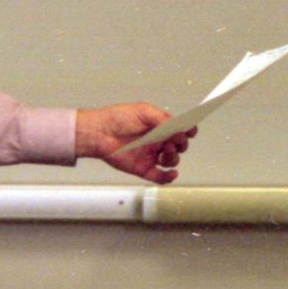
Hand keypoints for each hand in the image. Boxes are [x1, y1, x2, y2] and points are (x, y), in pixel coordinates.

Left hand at [75, 103, 195, 183]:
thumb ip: (163, 118)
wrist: (98, 132)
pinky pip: (160, 176)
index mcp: (157, 126)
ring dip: (173, 158)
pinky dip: (168, 177)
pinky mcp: (143, 167)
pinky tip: (171, 173)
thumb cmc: (116, 118)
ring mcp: (150, 155)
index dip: (187, 131)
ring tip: (165, 152)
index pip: (179, 130)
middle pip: (179, 146)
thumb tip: (179, 127)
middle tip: (173, 141)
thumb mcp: (143, 111)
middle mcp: (156, 141)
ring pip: (172, 161)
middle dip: (180, 144)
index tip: (189, 131)